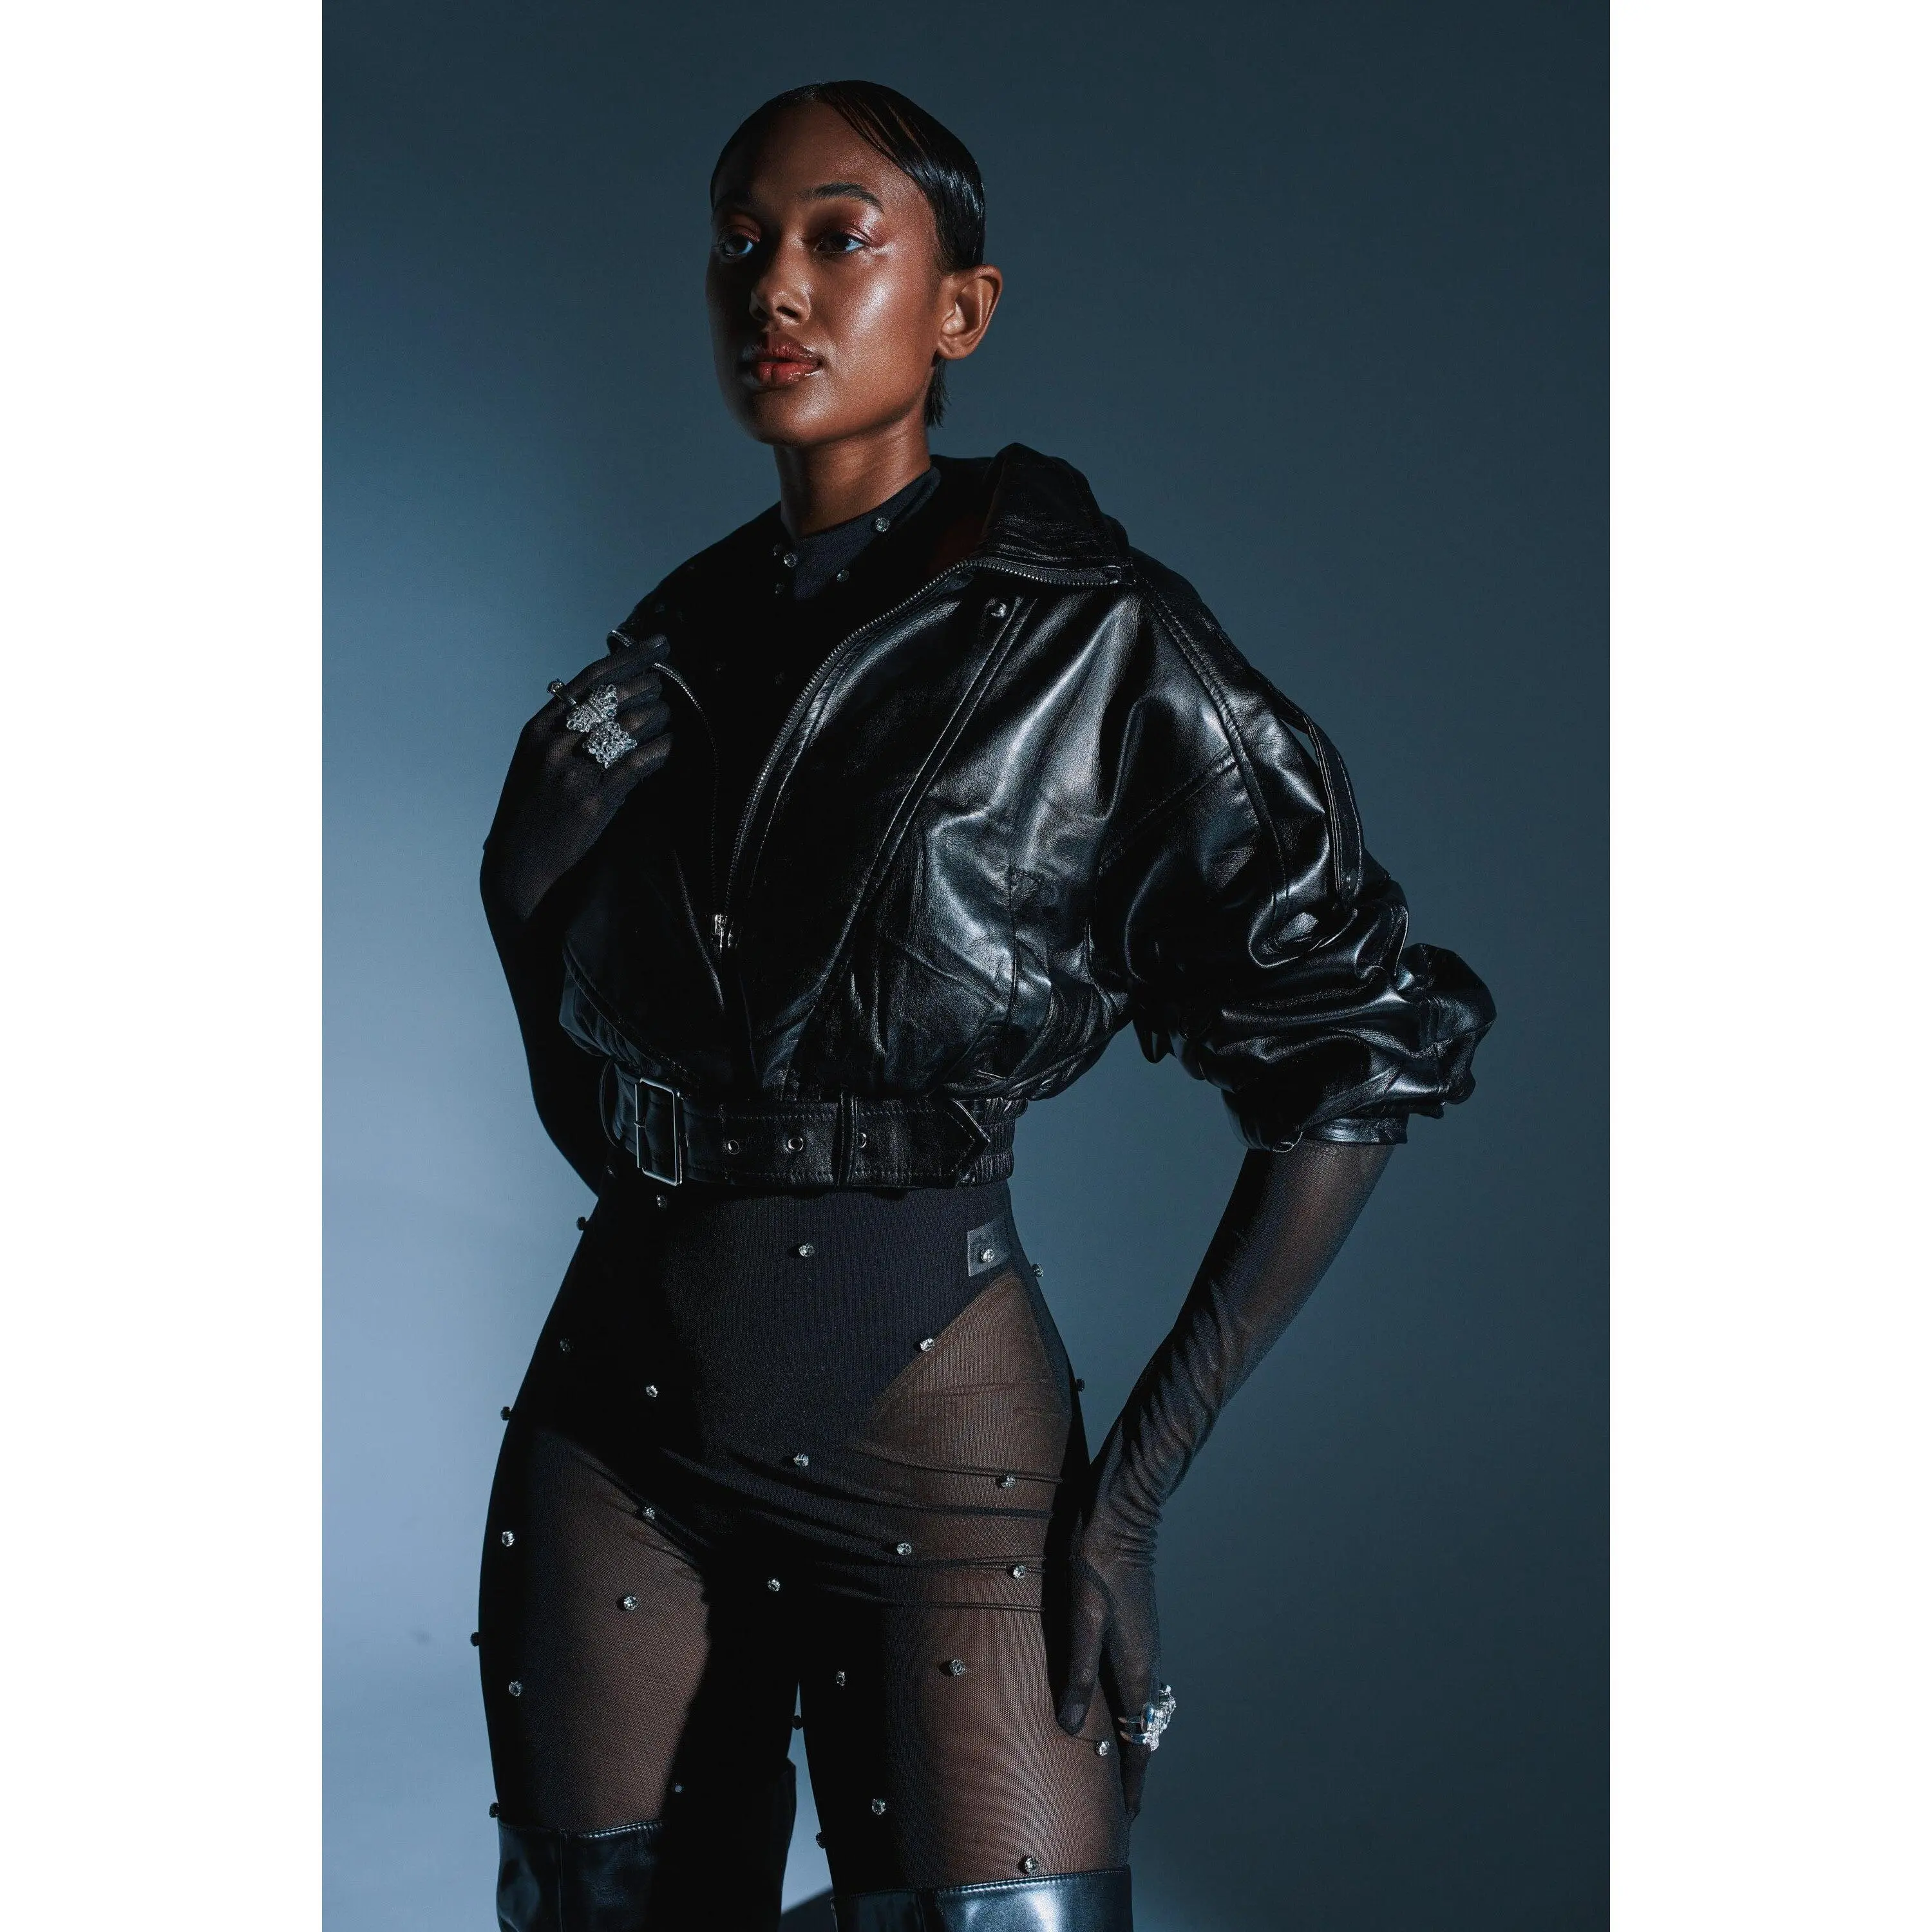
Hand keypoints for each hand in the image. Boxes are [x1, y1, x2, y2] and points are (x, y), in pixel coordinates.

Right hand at [482, 641, 671, 929]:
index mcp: (538, 729)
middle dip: (648, 685)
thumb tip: (612, 697)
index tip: (659, 643)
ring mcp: (572, 773)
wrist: (520, 865)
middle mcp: (552, 744)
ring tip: (668, 718)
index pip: (590, 679)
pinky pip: (638, 763)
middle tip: (665, 688)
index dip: (630, 656)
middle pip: (612, 696)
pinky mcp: (593, 801)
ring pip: (628, 725)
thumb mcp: (539, 762)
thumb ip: (567, 730)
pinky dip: (661, 750)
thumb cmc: (535, 811)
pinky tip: (669, 746)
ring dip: (658, 716)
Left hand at [1055, 1509, 1163, 1819]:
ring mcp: (1142, 1645)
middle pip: (1142, 1730)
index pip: (1139, 1741)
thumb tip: (1070, 1730)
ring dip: (1129, 1740)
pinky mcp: (1132, 1630)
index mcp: (1137, 1668)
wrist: (1120, 1516)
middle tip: (1119, 1808)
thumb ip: (1078, 1673)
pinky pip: (1131, 1684)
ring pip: (1138, 1707)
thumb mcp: (1082, 1618)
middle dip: (1132, 1769)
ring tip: (1112, 1770)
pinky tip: (1103, 1711)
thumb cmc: (1096, 1563)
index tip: (1131, 1820)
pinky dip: (1123, 1711)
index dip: (1134, 1783)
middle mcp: (1146, 1662)